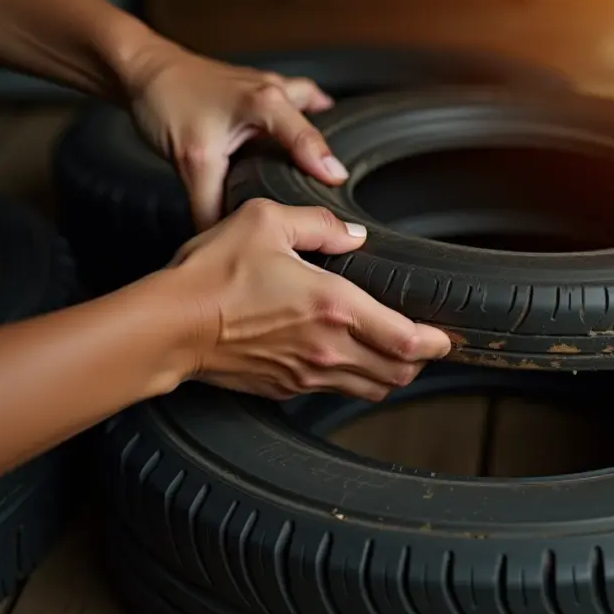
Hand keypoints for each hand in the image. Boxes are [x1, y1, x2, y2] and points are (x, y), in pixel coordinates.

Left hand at [124, 42, 347, 230]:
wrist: (142, 69)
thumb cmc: (166, 101)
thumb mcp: (191, 161)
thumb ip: (210, 205)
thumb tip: (221, 238)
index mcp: (267, 104)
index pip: (306, 142)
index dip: (323, 168)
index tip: (340, 189)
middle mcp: (275, 91)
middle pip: (315, 127)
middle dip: (328, 157)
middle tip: (335, 191)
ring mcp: (270, 86)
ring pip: (309, 107)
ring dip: (320, 129)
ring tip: (325, 163)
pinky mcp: (260, 88)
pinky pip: (297, 100)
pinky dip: (307, 114)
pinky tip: (310, 131)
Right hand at [169, 198, 451, 400]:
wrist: (167, 327)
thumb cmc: (212, 274)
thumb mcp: (265, 221)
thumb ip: (318, 225)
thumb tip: (352, 235)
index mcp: (335, 307)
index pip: (408, 340)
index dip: (436, 342)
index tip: (445, 336)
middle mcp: (329, 349)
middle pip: (398, 373)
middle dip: (419, 360)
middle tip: (425, 343)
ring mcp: (307, 375)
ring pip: (371, 388)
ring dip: (389, 373)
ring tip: (393, 353)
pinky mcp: (284, 389)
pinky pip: (335, 391)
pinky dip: (352, 380)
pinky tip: (344, 357)